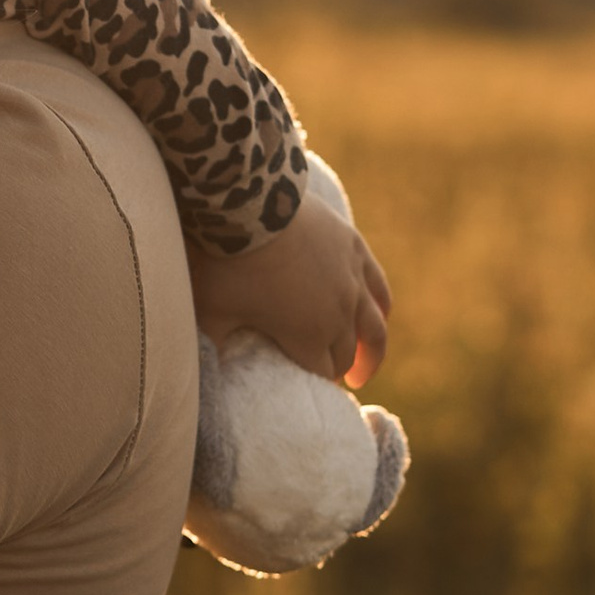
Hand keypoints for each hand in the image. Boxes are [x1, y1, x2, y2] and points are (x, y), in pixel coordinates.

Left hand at [191, 198, 391, 386]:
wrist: (247, 203)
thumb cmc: (225, 263)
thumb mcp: (212, 312)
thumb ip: (218, 344)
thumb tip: (212, 367)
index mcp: (306, 336)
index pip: (322, 374)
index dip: (318, 385)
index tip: (312, 390)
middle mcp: (338, 313)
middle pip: (348, 353)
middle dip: (343, 370)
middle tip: (335, 377)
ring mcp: (351, 279)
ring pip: (374, 325)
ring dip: (373, 349)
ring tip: (366, 362)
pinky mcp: (353, 247)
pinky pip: (378, 286)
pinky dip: (381, 306)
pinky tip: (380, 314)